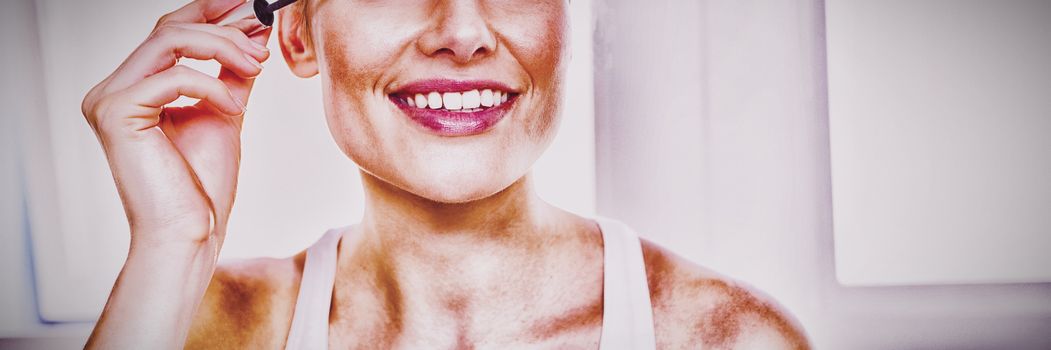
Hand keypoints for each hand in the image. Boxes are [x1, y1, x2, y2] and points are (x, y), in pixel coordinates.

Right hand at [81, 0, 269, 247]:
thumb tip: (252, 34)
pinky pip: (173, 76)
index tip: (252, 7)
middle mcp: (111, 89)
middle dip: (223, 25)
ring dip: (222, 46)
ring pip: (168, 40)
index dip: (210, 11)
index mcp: (133, 88)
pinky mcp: (116, 114)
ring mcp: (108, 100)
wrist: (190, 234)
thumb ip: (229, 74)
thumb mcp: (222, 113)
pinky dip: (211, 85)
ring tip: (256, 64)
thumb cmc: (202, 186)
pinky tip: (234, 107)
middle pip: (169, 28)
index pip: (170, 31)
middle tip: (263, 33)